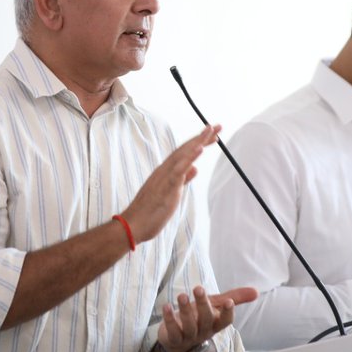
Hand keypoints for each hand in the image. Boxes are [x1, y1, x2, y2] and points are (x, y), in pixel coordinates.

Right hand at [120, 124, 219, 243]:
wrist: (133, 225)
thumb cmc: (149, 212)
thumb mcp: (171, 193)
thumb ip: (182, 180)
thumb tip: (195, 169)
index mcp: (166, 172)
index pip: (184, 153)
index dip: (199, 143)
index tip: (213, 136)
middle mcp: (165, 170)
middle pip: (186, 149)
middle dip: (202, 137)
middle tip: (218, 126)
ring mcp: (165, 176)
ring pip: (183, 154)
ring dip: (198, 141)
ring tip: (210, 130)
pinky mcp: (167, 186)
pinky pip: (180, 169)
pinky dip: (190, 157)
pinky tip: (200, 148)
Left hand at [157, 285, 258, 351]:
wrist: (178, 340)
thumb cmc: (200, 318)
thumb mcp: (216, 306)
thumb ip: (235, 298)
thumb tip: (257, 291)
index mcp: (216, 323)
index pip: (225, 321)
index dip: (227, 312)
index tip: (228, 301)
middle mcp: (204, 331)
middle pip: (206, 319)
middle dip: (203, 304)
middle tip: (198, 288)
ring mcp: (189, 336)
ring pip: (189, 325)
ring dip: (185, 310)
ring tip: (182, 296)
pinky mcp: (174, 339)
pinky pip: (173, 331)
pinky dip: (169, 319)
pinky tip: (166, 306)